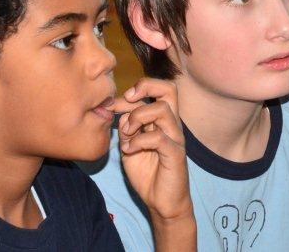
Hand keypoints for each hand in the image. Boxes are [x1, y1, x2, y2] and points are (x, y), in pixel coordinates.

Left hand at [110, 77, 195, 247]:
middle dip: (145, 86)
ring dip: (138, 117)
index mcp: (162, 120)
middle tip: (127, 100)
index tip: (113, 103)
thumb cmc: (147, 173)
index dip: (135, 89)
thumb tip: (120, 114)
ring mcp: (175, 138)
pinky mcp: (175, 154)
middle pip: (169, 89)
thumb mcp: (130, 146)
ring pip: (162, 110)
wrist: (161, 201)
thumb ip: (127, 129)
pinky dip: (139, 141)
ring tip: (127, 133)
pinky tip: (129, 151)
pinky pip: (158, 138)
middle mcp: (172, 124)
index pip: (157, 89)